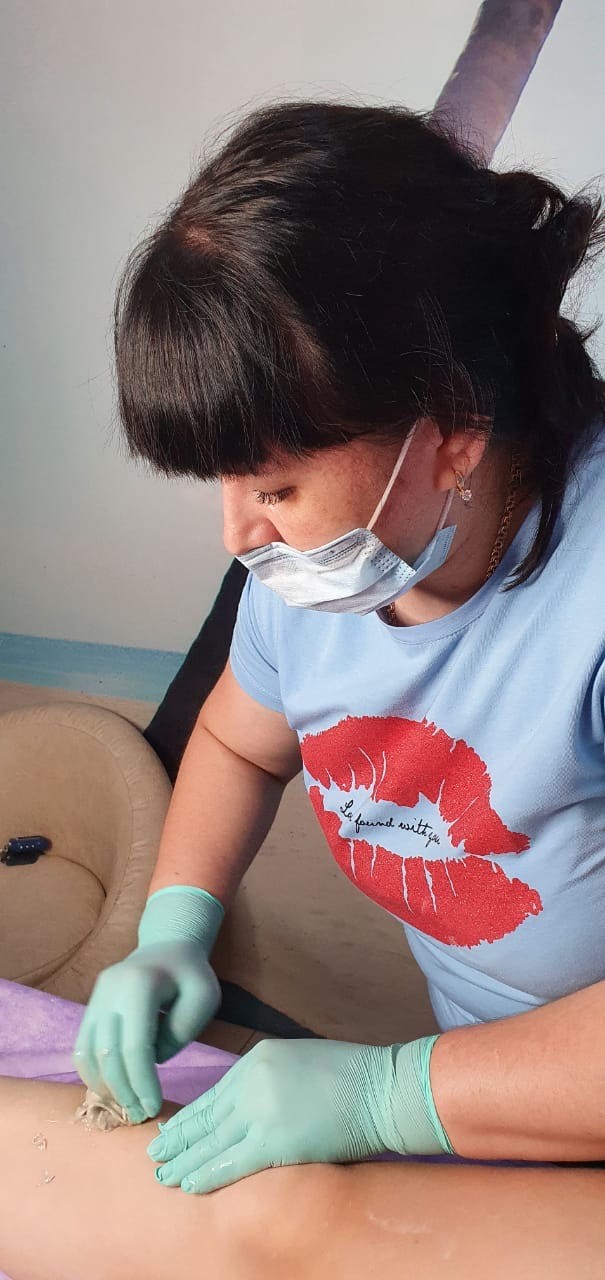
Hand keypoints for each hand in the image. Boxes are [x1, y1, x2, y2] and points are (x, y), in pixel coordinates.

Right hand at [72, 940, 221, 1122]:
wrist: (167, 947)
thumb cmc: (190, 976)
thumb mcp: (204, 997)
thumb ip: (181, 1030)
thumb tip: (152, 1060)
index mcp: (140, 984)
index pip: (135, 1046)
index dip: (143, 1082)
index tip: (154, 1106)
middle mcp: (110, 990)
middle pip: (108, 1054)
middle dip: (124, 1090)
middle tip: (140, 1114)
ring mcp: (96, 998)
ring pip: (87, 1053)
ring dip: (105, 1086)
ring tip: (126, 1107)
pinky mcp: (90, 1007)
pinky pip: (81, 1047)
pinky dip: (92, 1074)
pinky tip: (111, 1090)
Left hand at [146, 1033, 451, 1193]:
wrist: (384, 1088)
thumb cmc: (354, 1077)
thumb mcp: (300, 1063)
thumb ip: (269, 1082)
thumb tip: (247, 1110)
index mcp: (258, 1059)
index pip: (215, 1094)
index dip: (191, 1116)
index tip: (171, 1130)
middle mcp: (252, 1080)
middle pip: (207, 1117)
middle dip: (179, 1139)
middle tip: (154, 1155)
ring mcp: (262, 1109)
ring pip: (212, 1142)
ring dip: (185, 1161)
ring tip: (163, 1176)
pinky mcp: (275, 1139)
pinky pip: (232, 1161)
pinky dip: (207, 1174)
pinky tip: (189, 1185)